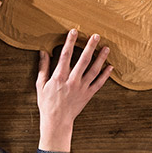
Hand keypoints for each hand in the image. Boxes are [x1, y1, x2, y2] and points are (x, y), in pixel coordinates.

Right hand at [36, 29, 112, 151]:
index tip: (74, 31)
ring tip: (106, 48)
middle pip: (83, 60)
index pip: (65, 55)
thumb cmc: (47, 103)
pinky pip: (99, 83)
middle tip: (96, 36)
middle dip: (90, 47)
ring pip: (93, 70)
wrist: (56, 121)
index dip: (70, 42)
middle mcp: (72, 81)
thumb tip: (43, 51)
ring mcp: (81, 88)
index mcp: (59, 77)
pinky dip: (105, 75)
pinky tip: (110, 67)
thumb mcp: (41, 85)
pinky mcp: (88, 95)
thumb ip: (43, 67)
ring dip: (101, 58)